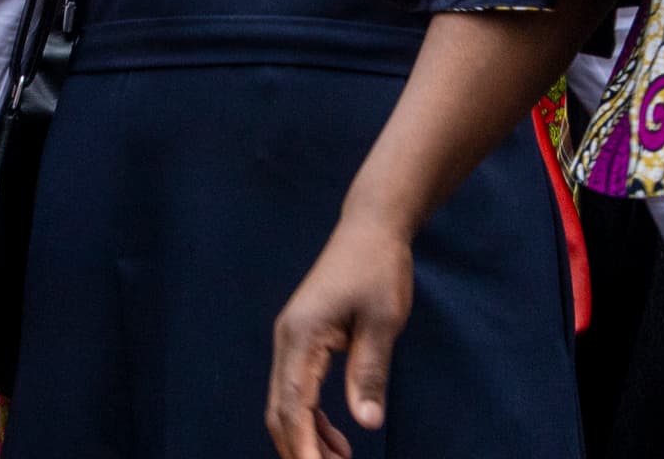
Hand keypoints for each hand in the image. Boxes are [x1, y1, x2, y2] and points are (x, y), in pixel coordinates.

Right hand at [266, 212, 413, 458]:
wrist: (370, 228)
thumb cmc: (378, 268)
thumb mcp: (383, 320)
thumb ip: (370, 372)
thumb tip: (367, 424)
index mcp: (302, 336)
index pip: (294, 406)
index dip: (304, 449)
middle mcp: (287, 341)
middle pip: (280, 412)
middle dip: (300, 451)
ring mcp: (291, 340)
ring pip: (287, 405)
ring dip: (307, 439)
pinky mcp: (303, 341)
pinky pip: (299, 390)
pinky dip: (313, 420)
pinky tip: (338, 440)